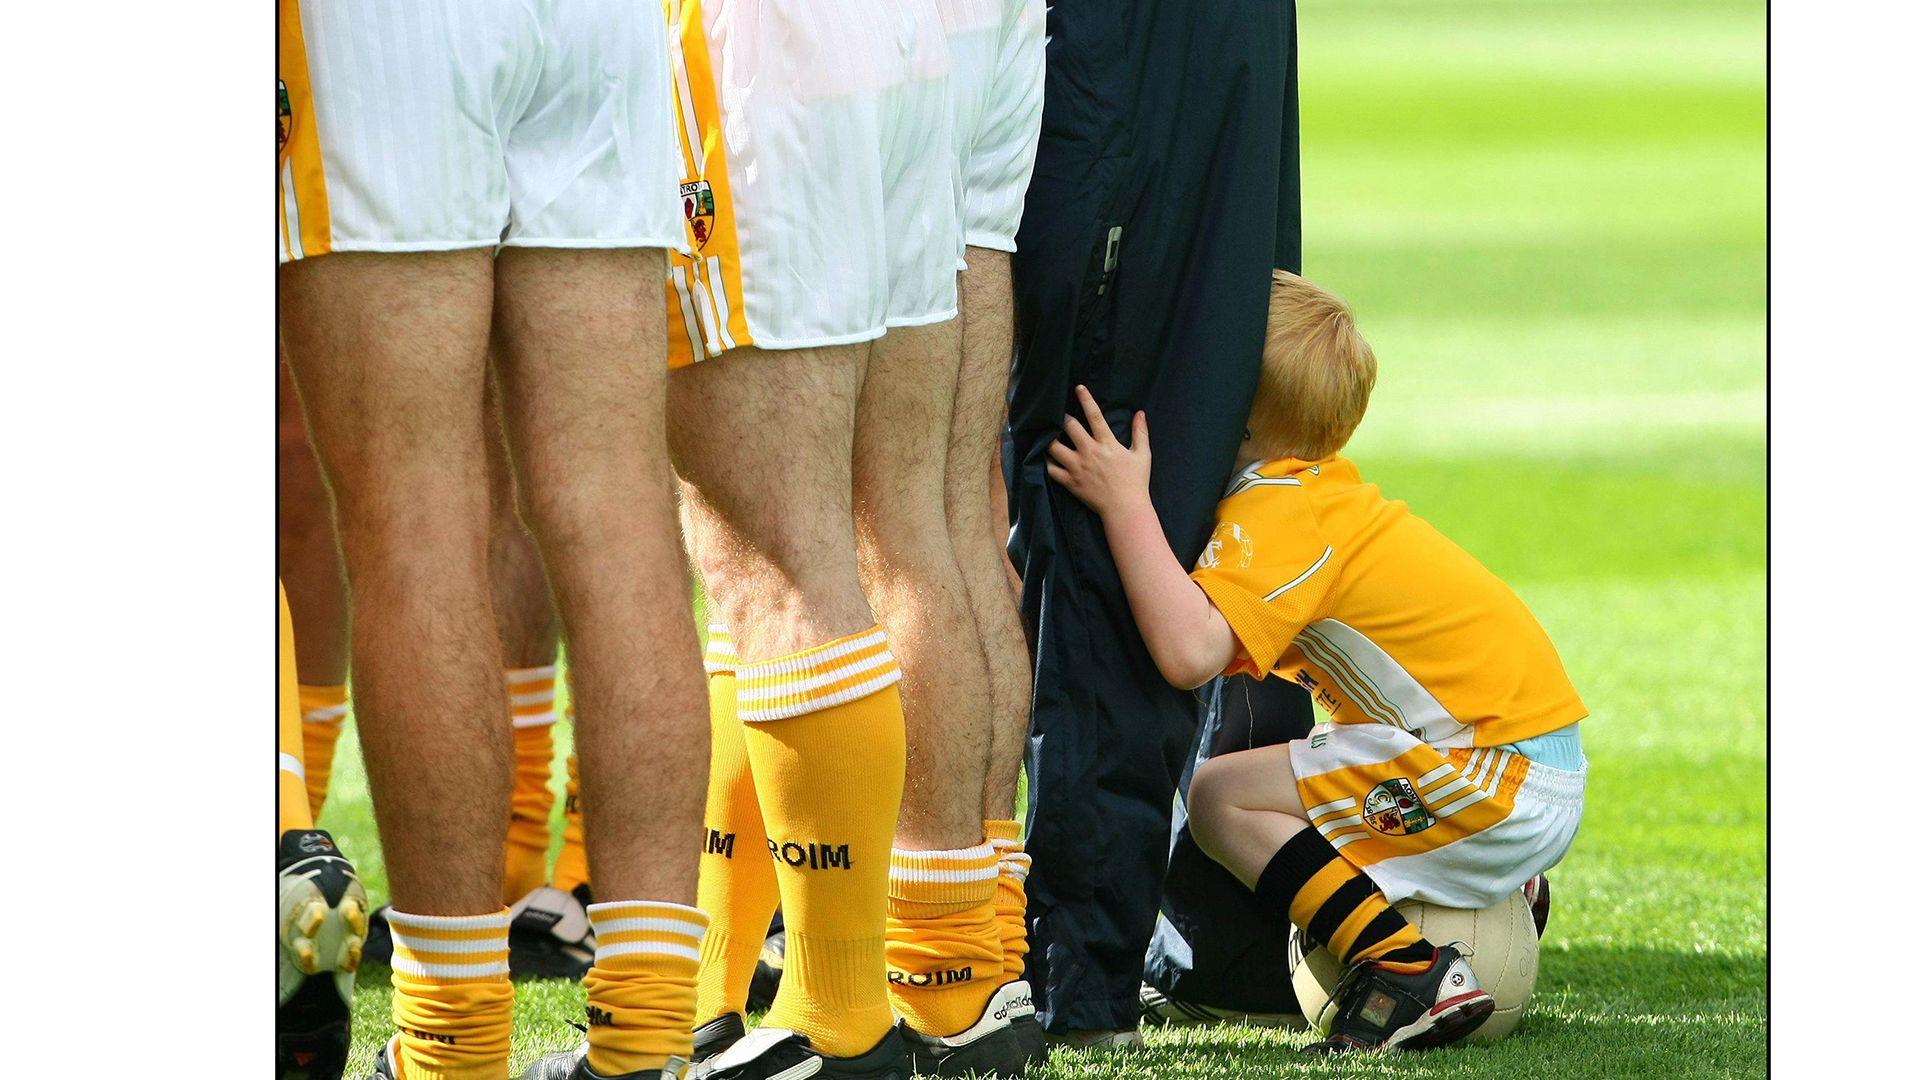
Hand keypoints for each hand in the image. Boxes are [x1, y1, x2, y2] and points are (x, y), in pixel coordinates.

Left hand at [1048, 385, 1151, 514]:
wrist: (1125, 509)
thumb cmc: (1135, 482)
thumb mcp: (1142, 455)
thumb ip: (1141, 432)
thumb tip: (1140, 413)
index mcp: (1107, 444)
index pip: (1094, 416)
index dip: (1086, 399)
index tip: (1078, 388)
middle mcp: (1089, 452)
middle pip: (1069, 426)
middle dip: (1062, 417)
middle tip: (1058, 413)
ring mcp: (1077, 467)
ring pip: (1054, 447)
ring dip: (1050, 438)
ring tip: (1048, 434)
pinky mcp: (1070, 482)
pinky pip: (1051, 469)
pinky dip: (1047, 462)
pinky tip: (1047, 457)